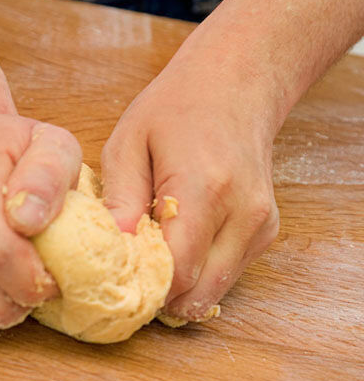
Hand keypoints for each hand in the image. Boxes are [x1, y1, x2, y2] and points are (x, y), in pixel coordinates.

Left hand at [101, 52, 279, 320]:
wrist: (235, 85)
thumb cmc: (176, 108)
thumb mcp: (130, 142)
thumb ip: (121, 199)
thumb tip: (113, 251)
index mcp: (205, 188)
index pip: (177, 271)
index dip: (143, 285)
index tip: (115, 278)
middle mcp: (243, 213)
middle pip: (198, 292)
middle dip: (160, 294)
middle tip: (130, 275)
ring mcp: (261, 224)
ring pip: (214, 289)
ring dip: (181, 284)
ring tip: (154, 253)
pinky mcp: (266, 230)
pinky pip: (227, 271)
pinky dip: (200, 269)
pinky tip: (180, 240)